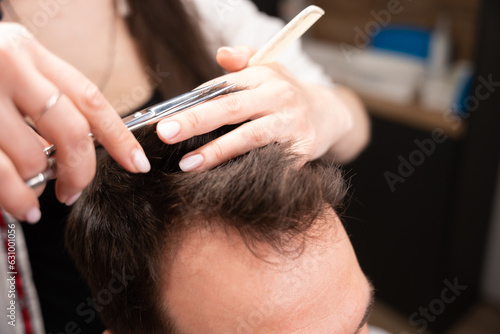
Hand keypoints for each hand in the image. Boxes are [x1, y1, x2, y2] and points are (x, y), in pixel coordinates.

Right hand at [0, 23, 149, 222]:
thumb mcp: (10, 68)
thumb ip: (45, 96)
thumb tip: (86, 145)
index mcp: (27, 52)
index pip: (90, 99)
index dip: (120, 136)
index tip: (137, 163)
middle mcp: (6, 66)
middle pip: (71, 132)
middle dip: (81, 171)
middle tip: (74, 191)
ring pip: (32, 159)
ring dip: (38, 186)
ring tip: (35, 194)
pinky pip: (0, 175)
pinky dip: (16, 199)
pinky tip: (22, 207)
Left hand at [156, 45, 368, 170]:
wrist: (328, 115)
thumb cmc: (285, 94)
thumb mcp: (268, 69)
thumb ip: (242, 60)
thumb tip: (221, 54)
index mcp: (264, 76)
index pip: (223, 87)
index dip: (193, 103)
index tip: (165, 116)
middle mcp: (279, 97)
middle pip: (231, 109)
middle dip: (196, 121)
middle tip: (166, 133)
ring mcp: (292, 124)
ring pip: (249, 138)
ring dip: (217, 151)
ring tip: (188, 164)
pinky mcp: (303, 148)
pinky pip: (270, 162)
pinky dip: (246, 171)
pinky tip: (223, 181)